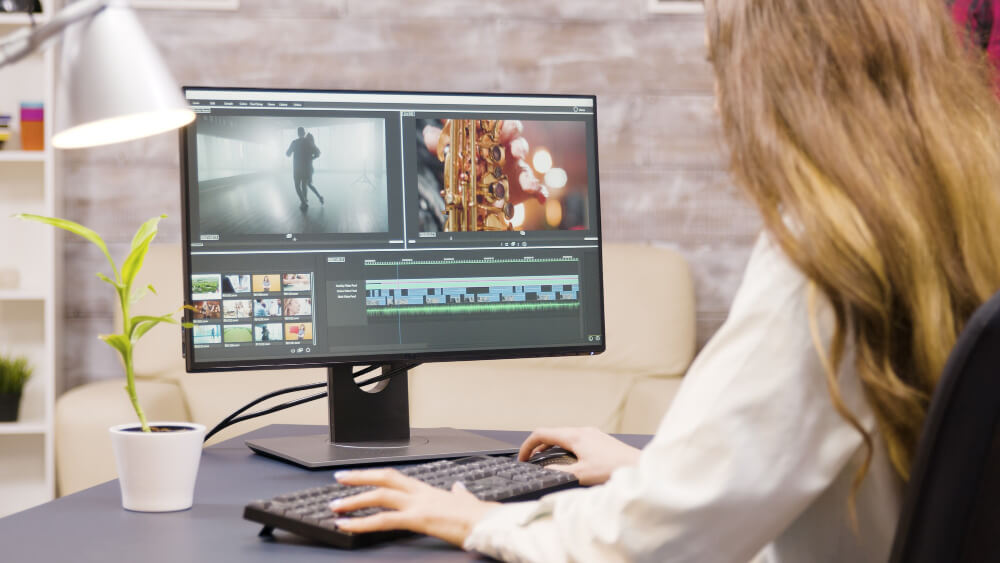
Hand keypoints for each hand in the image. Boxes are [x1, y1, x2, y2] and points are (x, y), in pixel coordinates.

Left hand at [329, 468, 498, 546]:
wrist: (489, 523)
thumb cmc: (480, 516)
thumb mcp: (466, 501)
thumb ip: (458, 495)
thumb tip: (459, 489)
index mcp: (430, 490)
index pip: (397, 477)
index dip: (376, 475)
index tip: (359, 475)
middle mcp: (421, 493)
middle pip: (384, 477)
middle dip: (359, 478)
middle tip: (339, 479)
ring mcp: (419, 504)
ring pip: (380, 495)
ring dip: (354, 500)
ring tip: (336, 506)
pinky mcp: (418, 519)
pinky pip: (383, 520)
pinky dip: (361, 523)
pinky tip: (348, 526)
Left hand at [422, 120, 546, 205]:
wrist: (480, 187)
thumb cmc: (472, 162)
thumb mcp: (455, 152)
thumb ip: (443, 142)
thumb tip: (428, 133)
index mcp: (495, 139)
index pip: (503, 126)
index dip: (506, 125)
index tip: (504, 127)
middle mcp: (508, 152)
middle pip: (518, 144)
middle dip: (519, 145)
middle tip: (515, 151)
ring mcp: (517, 170)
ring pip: (527, 169)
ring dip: (528, 175)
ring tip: (527, 182)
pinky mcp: (523, 188)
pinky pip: (536, 188)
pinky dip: (540, 191)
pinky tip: (541, 197)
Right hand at [519, 427, 640, 485]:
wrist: (639, 466)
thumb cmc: (614, 469)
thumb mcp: (581, 475)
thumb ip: (559, 473)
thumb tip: (542, 473)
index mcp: (574, 436)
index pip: (541, 434)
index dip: (527, 445)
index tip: (522, 458)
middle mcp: (582, 431)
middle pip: (551, 434)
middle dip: (537, 447)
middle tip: (529, 461)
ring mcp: (591, 434)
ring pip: (563, 436)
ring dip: (550, 448)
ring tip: (543, 462)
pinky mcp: (598, 440)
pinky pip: (573, 440)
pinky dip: (563, 448)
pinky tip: (566, 461)